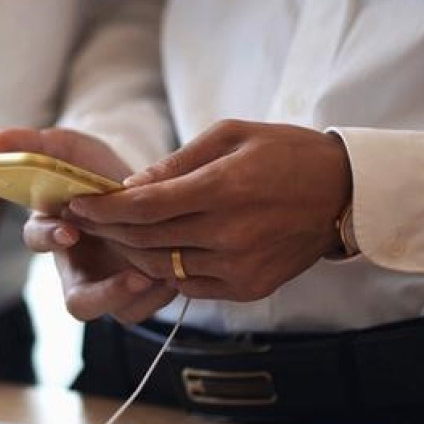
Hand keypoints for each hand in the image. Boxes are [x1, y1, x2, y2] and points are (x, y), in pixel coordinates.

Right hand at [0, 127, 177, 323]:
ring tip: (166, 273)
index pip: (38, 240)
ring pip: (119, 312)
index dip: (49, 238)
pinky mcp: (138, 295)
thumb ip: (35, 144)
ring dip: (147, 296)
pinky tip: (179, 268)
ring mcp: (109, 286)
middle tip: (135, 277)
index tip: (68, 230)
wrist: (141, 187)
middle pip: (79, 302)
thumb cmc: (97, 171)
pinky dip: (164, 293)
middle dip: (105, 294)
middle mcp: (78, 268)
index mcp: (53, 232)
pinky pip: (149, 308)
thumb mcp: (69, 149)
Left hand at [67, 119, 351, 301]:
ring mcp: (239, 266)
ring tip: (112, 234)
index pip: (143, 207)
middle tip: (82, 217)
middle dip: (107, 228)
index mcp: (223, 189)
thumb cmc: (284, 153)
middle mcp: (229, 234)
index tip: (77, 202)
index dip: (104, 208)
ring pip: (160, 267)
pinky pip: (188, 285)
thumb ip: (177, 162)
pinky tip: (152, 251)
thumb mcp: (231, 135)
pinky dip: (163, 269)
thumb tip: (130, 186)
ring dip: (129, 252)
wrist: (345, 194)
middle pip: (145, 239)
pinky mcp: (248, 288)